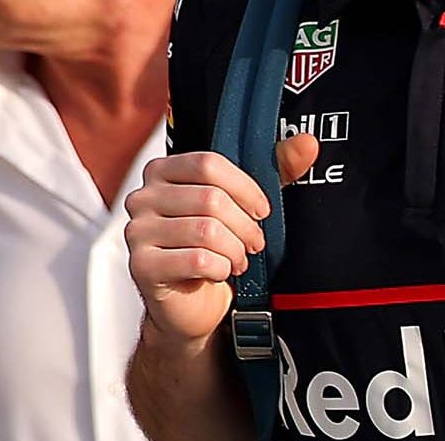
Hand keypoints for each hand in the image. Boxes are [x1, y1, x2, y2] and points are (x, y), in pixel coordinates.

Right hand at [126, 135, 320, 345]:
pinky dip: (220, 268)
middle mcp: (143, 197)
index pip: (208, 164)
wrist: (190, 303)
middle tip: (254, 243)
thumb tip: (308, 142)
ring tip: (238, 259)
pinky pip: (197, 260)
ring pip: (206, 231)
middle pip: (210, 199)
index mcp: (163, 171)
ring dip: (234, 250)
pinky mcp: (142, 265)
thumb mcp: (245, 204)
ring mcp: (137, 231)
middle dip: (244, 226)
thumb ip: (276, 169)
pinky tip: (220, 272)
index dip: (245, 188)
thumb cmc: (213, 248)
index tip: (262, 210)